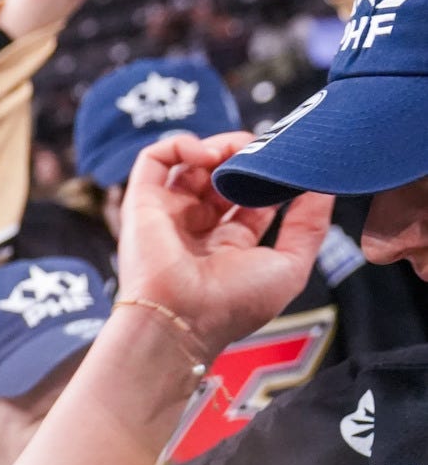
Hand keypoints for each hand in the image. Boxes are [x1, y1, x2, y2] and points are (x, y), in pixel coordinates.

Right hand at [115, 132, 333, 356]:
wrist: (182, 320)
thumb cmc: (233, 304)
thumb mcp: (290, 266)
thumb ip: (309, 227)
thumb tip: (321, 189)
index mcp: (229, 244)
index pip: (250, 197)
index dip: (268, 176)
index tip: (286, 162)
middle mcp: (197, 227)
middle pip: (221, 176)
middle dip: (244, 156)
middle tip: (263, 150)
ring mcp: (169, 213)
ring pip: (191, 163)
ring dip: (217, 147)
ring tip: (235, 152)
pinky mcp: (143, 202)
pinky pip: (154, 160)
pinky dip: (179, 145)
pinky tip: (205, 153)